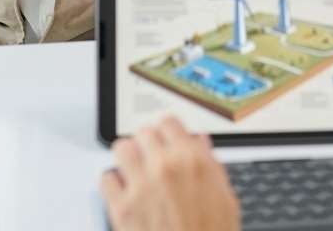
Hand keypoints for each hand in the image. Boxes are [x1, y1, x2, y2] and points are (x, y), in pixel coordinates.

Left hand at [101, 116, 238, 230]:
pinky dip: (113, 184)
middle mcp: (165, 167)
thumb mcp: (225, 198)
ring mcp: (141, 186)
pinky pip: (107, 178)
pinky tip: (124, 194)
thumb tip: (200, 144)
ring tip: (133, 171)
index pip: (168, 122)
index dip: (166, 132)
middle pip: (143, 133)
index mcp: (193, 161)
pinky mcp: (121, 208)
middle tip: (150, 159)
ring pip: (121, 148)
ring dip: (127, 158)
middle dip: (147, 146)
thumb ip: (211, 166)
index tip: (164, 139)